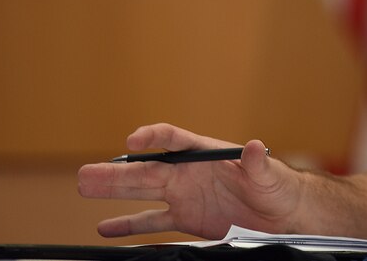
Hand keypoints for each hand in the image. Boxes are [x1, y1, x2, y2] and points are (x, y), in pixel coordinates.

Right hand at [78, 123, 301, 239]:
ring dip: (114, 192)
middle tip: (84, 175)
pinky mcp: (186, 219)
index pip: (174, 141)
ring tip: (84, 189)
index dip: (153, 138)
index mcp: (206, 154)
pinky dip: (128, 225)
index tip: (132, 141)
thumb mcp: (269, 175)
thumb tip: (254, 146)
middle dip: (116, 172)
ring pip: (142, 193)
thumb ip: (257, 163)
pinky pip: (152, 222)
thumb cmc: (277, 187)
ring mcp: (185, 196)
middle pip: (147, 170)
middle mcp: (189, 173)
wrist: (282, 215)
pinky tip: (105, 228)